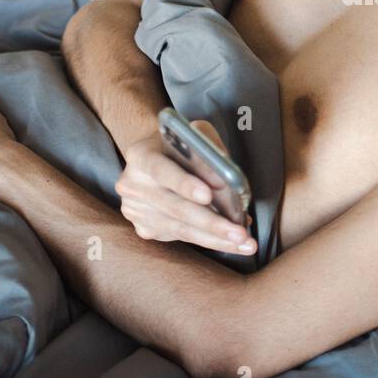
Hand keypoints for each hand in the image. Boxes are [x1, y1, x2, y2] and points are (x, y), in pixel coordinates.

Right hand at [115, 121, 255, 254]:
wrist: (158, 157)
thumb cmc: (182, 145)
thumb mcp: (195, 134)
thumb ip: (209, 150)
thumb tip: (226, 180)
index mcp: (140, 155)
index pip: (161, 170)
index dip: (184, 184)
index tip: (208, 196)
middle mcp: (132, 184)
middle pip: (174, 207)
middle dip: (211, 222)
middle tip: (240, 233)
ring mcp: (136, 210)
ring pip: (180, 229)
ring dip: (215, 239)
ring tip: (244, 243)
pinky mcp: (145, 228)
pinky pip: (180, 237)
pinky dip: (209, 240)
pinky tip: (231, 242)